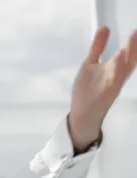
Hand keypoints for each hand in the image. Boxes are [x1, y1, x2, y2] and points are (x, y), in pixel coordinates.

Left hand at [69, 27, 136, 150]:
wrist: (82, 114)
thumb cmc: (88, 89)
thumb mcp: (90, 64)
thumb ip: (98, 47)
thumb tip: (105, 28)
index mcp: (115, 69)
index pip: (127, 53)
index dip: (133, 43)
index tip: (135, 31)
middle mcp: (116, 77)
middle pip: (127, 61)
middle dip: (133, 49)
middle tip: (136, 34)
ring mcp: (111, 87)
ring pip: (120, 73)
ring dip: (123, 61)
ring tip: (124, 50)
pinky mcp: (104, 96)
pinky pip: (110, 85)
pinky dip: (113, 75)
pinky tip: (113, 66)